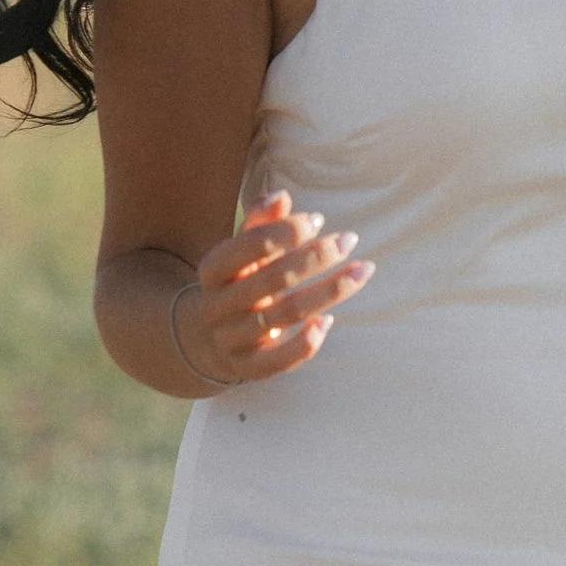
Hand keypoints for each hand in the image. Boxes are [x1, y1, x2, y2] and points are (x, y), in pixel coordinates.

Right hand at [172, 192, 373, 388]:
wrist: (202, 340)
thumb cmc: (235, 283)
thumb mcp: (240, 253)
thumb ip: (260, 224)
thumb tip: (282, 197)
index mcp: (212, 270)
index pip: (249, 245)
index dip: (286, 231)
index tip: (319, 220)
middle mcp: (217, 306)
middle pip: (274, 279)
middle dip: (316, 257)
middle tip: (349, 240)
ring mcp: (230, 339)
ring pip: (285, 315)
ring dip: (329, 292)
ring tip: (363, 270)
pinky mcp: (246, 368)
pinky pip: (277, 361)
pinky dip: (305, 343)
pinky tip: (329, 321)